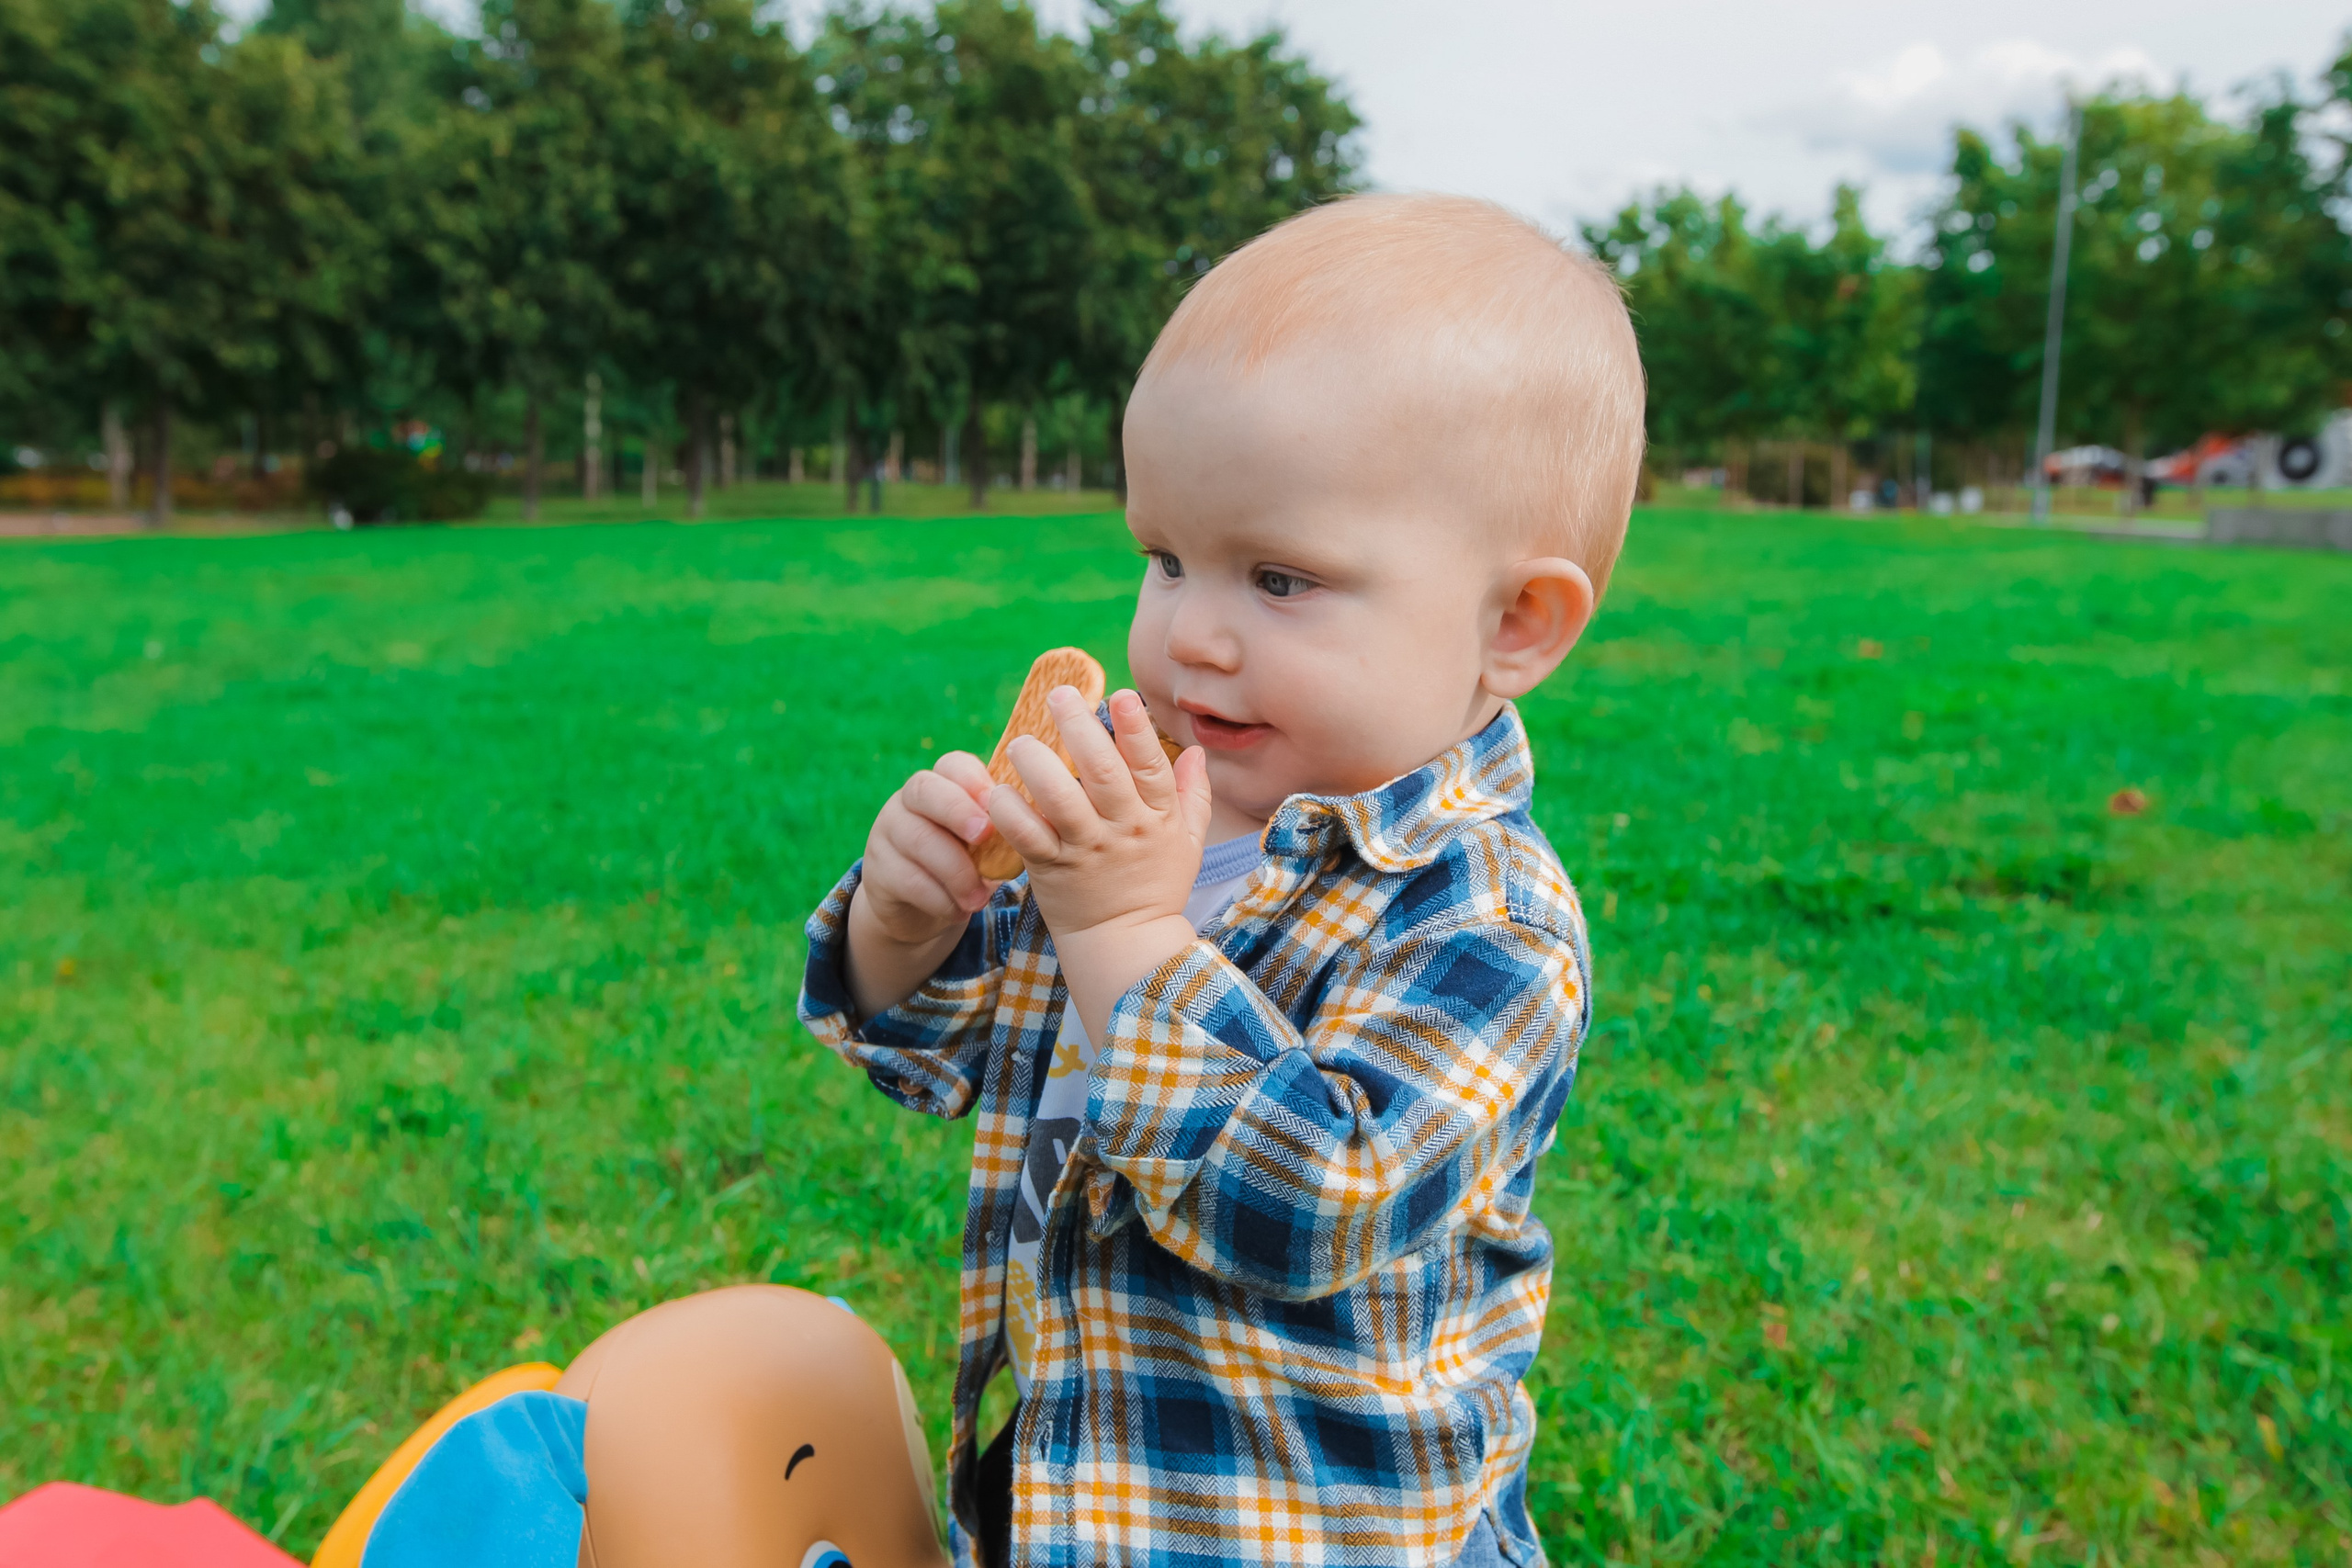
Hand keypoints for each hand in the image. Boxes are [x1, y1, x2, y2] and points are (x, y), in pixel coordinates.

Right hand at [842, 751, 997, 1019]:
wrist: (924, 910)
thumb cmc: (969, 866)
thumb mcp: (987, 845)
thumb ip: (1005, 829)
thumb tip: (1042, 825)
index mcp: (943, 785)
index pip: (953, 765)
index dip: (973, 779)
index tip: (997, 801)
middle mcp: (909, 802)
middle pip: (923, 789)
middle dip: (957, 810)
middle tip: (984, 835)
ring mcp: (888, 833)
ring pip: (916, 838)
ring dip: (955, 870)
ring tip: (979, 898)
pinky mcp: (877, 871)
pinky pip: (906, 879)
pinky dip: (938, 898)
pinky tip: (957, 911)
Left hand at [987, 687, 1211, 1042]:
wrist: (1125, 944)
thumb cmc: (1156, 885)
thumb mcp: (1188, 841)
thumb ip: (1193, 793)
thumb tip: (1197, 750)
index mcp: (1156, 817)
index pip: (1150, 766)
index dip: (1136, 729)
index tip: (1120, 695)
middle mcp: (1122, 830)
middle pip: (1103, 773)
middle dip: (1080, 729)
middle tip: (1059, 695)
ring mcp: (1085, 850)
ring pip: (1059, 801)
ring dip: (1037, 765)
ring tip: (1020, 743)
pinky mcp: (1051, 870)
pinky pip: (1027, 836)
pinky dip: (1010, 812)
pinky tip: (998, 791)